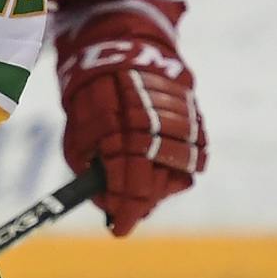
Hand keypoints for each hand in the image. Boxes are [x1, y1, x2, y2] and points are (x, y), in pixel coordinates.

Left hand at [58, 32, 206, 236]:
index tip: (120, 228)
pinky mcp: (193, 109)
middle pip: (157, 180)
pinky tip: (168, 165)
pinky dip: (186, 164)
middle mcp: (151, 121)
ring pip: (181, 168)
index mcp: (117, 128)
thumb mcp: (77, 136)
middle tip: (131, 207)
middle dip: (143, 200)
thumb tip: (110, 207)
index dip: (125, 210)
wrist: (118, 49)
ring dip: (163, 182)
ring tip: (147, 180)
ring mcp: (176, 114)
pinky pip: (199, 149)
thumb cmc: (91, 100)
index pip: (128, 182)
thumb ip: (92, 174)